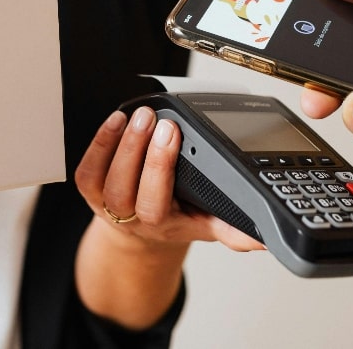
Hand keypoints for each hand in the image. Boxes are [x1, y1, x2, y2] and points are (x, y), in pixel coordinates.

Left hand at [74, 107, 264, 252]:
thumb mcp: (206, 225)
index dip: (160, 168)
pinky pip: (87, 169)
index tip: (176, 133)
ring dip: (120, 144)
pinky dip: (98, 144)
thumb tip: (264, 237)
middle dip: (141, 150)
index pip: (156, 202)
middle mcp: (130, 216)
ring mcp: (107, 203)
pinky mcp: (92, 189)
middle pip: (126, 189)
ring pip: (104, 178)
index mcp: (161, 224)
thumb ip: (233, 229)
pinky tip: (115, 121)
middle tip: (160, 118)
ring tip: (140, 115)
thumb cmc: (175, 219)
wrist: (141, 234)